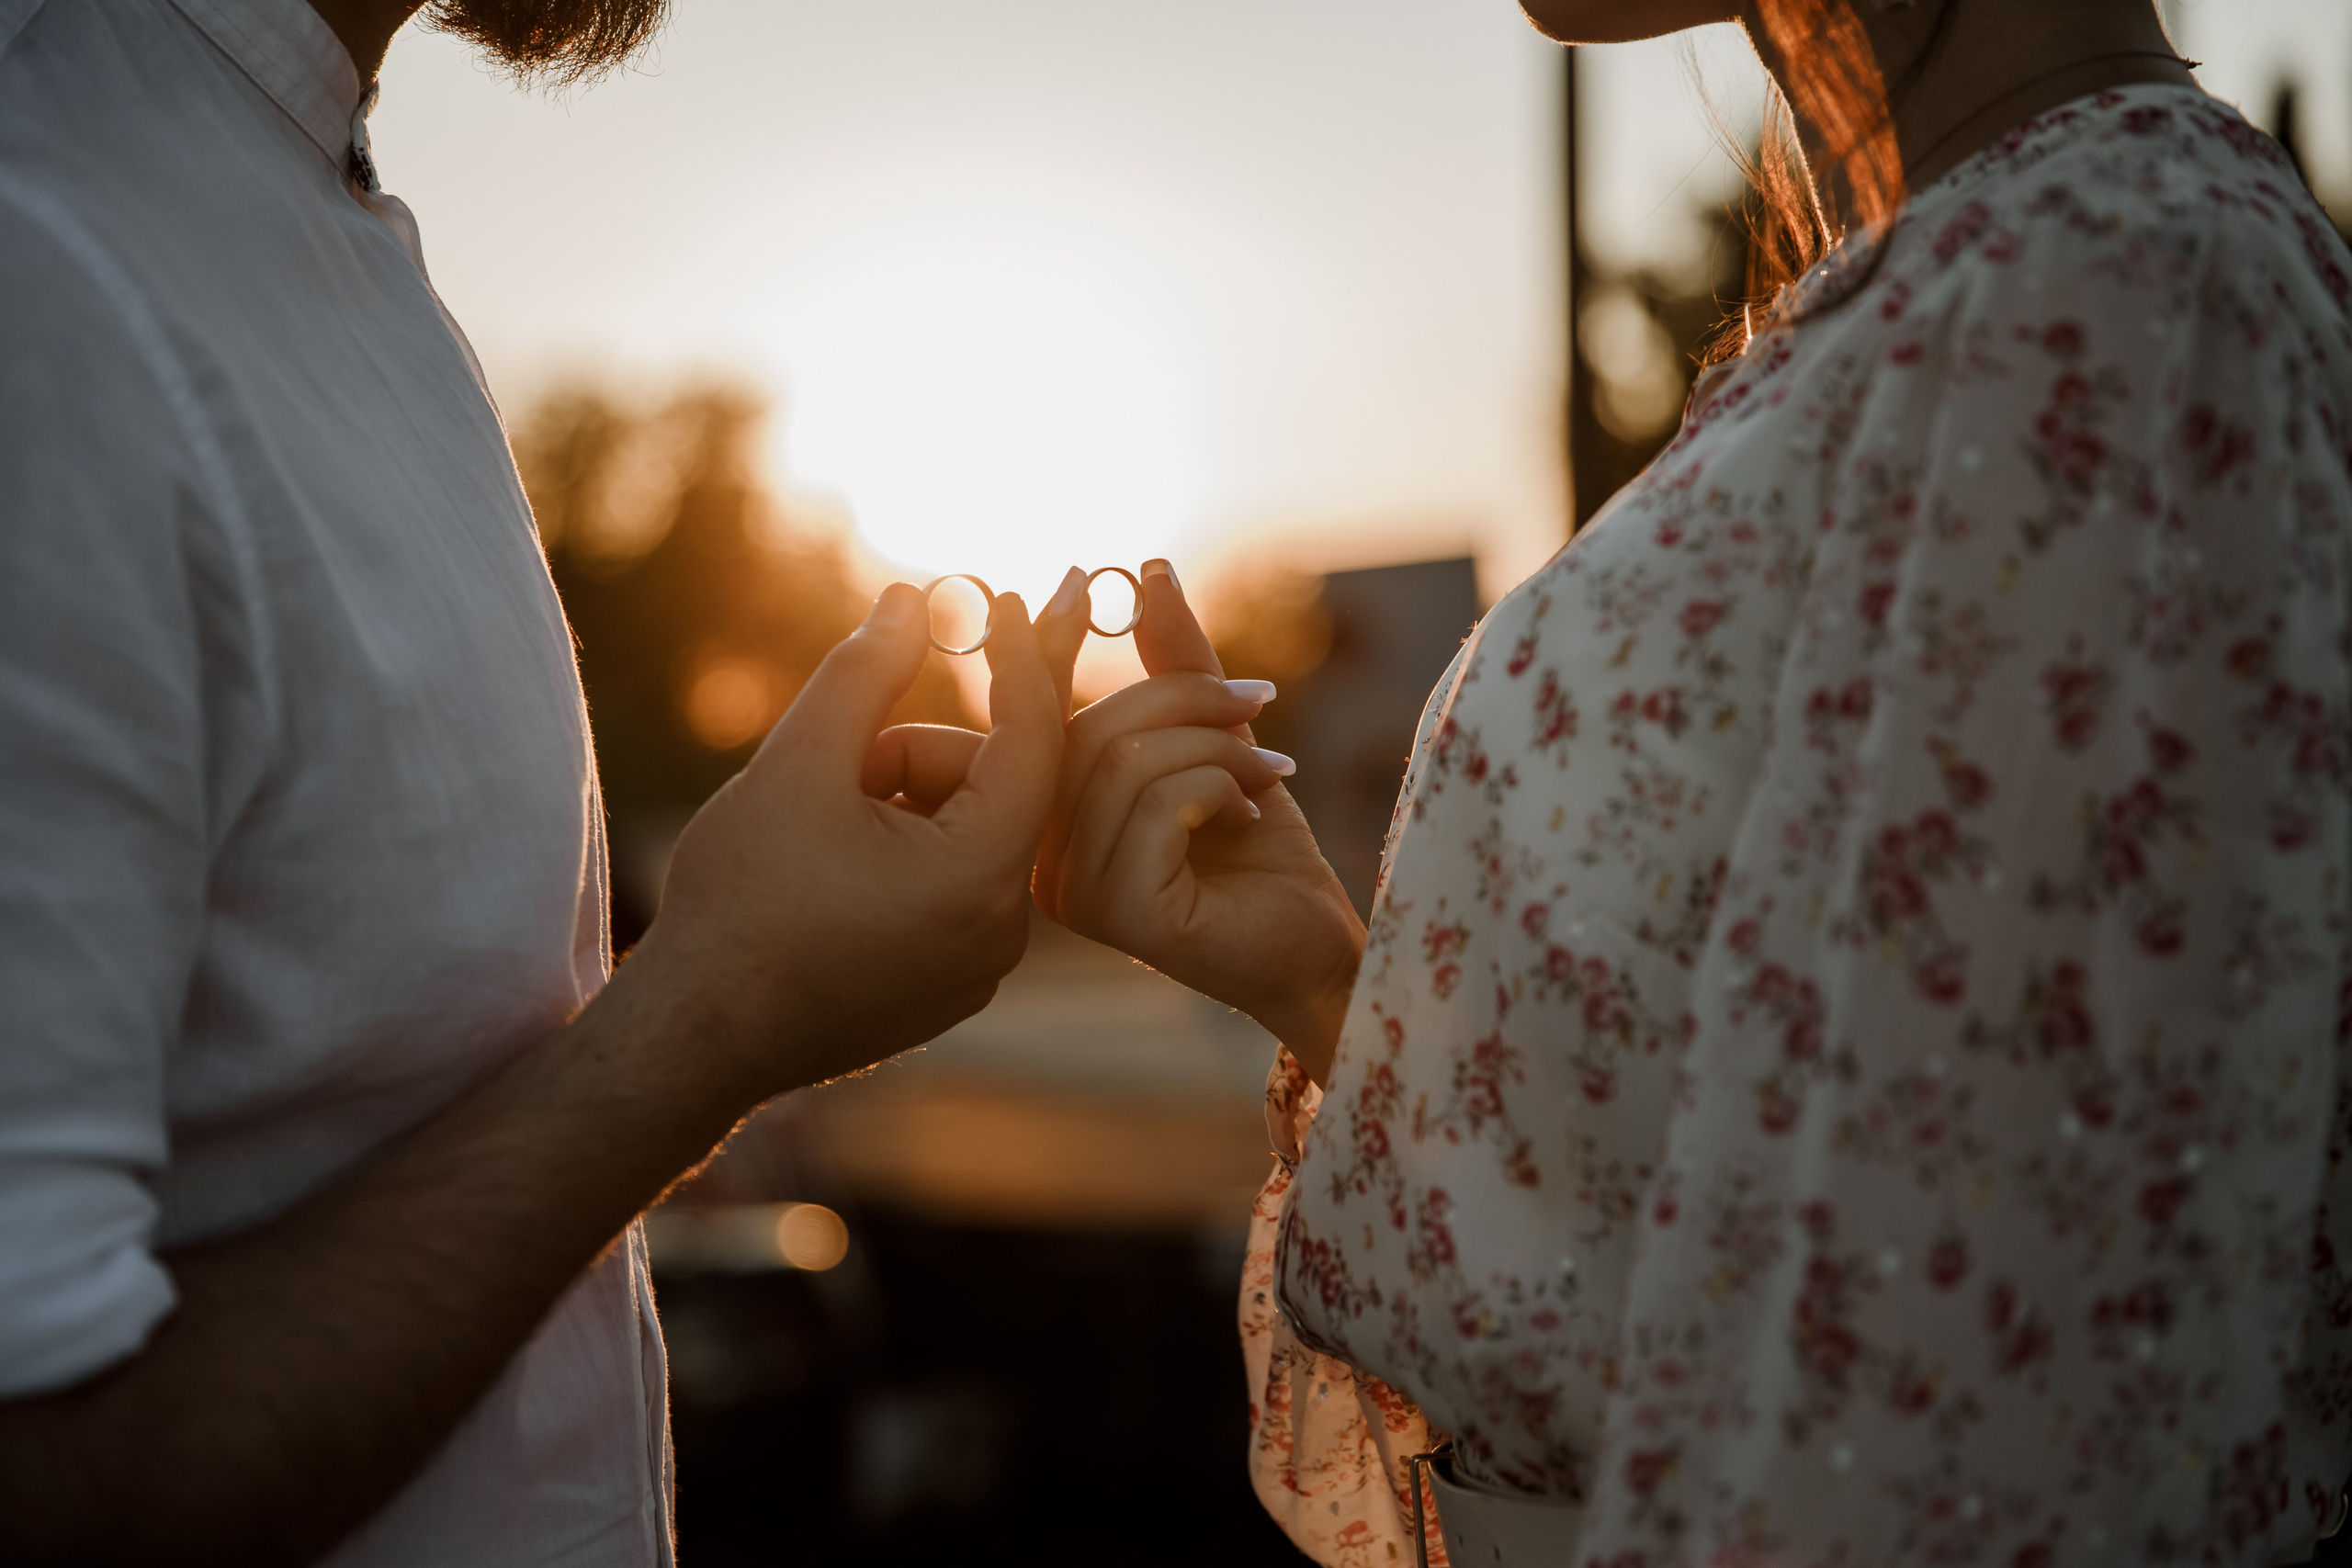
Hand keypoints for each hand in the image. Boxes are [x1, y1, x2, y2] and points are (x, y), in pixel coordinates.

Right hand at [621, 581, 1065, 1103]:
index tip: (1013, 601)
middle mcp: (1003, 930)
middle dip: (916, 757)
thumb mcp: (799, 763)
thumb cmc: (740, 901)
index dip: (1021, 660)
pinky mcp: (952, 988)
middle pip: (988, 789)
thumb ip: (865, 673)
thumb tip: (910, 602)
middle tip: (837, 769)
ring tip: (817, 835)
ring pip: (967, 837)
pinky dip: (903, 858)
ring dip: (902, 807)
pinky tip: (828, 878)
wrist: (695, 1034)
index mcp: (980, 875)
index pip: (1032, 739)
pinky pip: (952, 889)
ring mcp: (980, 968)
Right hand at [1033, 562, 1363, 1082]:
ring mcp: (1072, 893)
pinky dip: (1220, 788)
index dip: (1050, 646)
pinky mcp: (1119, 912)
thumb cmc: (1262, 854)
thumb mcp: (1216, 738)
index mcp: (1049, 817)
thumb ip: (1177, 665)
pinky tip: (1251, 817)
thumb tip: (1150, 570)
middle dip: (1186, 699)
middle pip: (1089, 731)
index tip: (1081, 577)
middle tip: (1256, 706)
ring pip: (1126, 762)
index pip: (1038, 718)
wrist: (1315, 948)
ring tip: (1266, 772)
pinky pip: (1159, 803)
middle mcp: (1042, 858)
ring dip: (1217, 748)